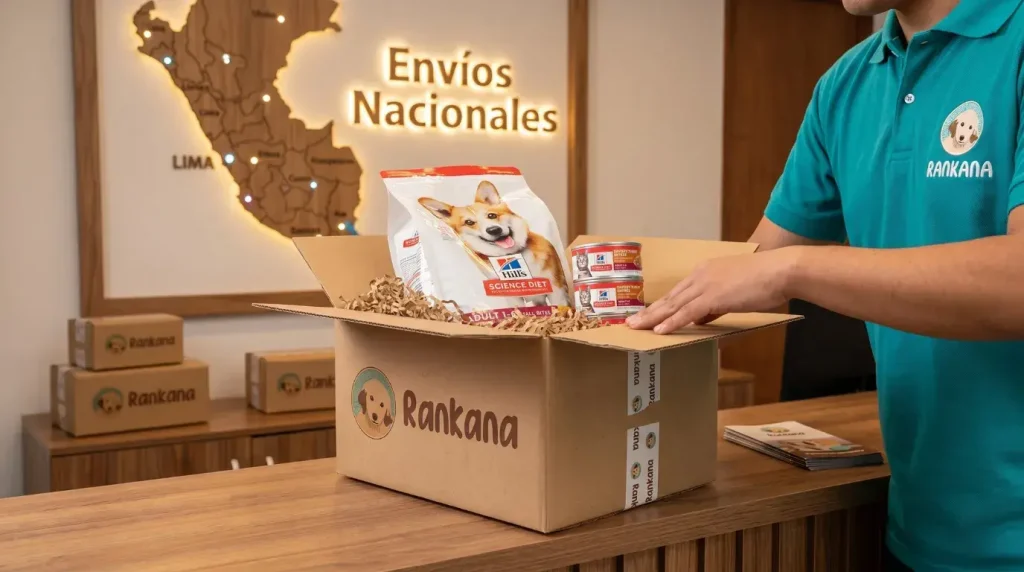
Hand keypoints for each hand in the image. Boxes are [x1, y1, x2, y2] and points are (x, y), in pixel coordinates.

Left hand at [626, 247, 801, 333]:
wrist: (782, 269)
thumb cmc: (767, 280)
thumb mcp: (736, 292)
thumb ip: (717, 304)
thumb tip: (703, 318)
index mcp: (706, 271)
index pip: (678, 292)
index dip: (661, 305)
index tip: (647, 313)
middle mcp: (701, 275)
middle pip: (670, 298)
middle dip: (649, 312)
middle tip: (630, 322)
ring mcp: (706, 285)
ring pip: (673, 305)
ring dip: (652, 318)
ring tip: (635, 328)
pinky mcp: (714, 296)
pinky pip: (688, 312)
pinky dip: (672, 322)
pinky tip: (659, 331)